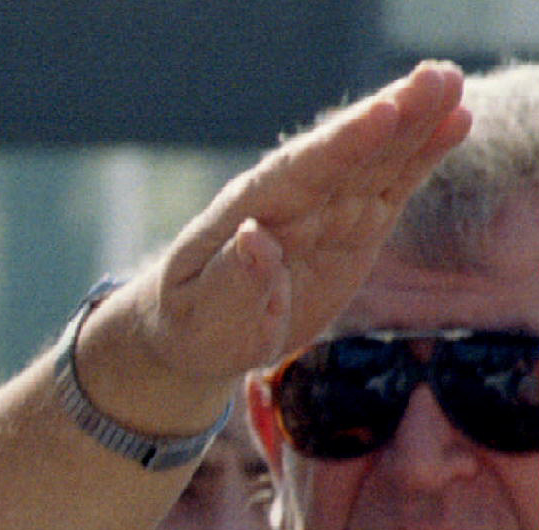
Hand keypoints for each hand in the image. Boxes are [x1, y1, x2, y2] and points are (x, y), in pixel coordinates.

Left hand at [85, 62, 470, 428]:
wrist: (200, 332)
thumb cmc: (193, 327)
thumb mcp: (202, 318)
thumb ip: (230, 283)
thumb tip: (254, 239)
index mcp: (246, 214)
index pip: (297, 175)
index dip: (340, 146)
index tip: (381, 114)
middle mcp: (290, 201)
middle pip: (345, 154)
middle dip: (388, 117)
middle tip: (435, 78)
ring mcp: (326, 209)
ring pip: (375, 160)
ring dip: (415, 122)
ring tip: (451, 82)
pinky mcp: (355, 225)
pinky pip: (392, 185)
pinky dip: (422, 156)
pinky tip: (456, 121)